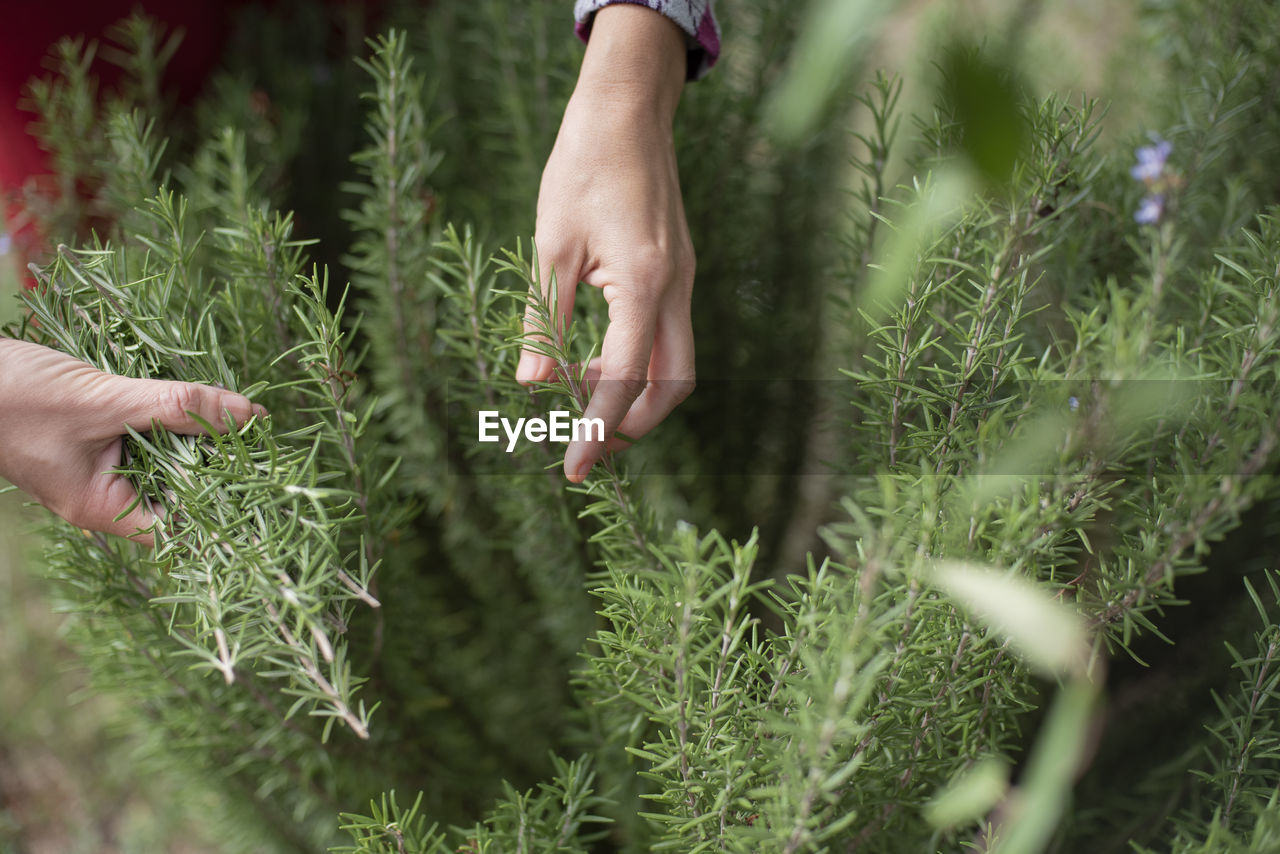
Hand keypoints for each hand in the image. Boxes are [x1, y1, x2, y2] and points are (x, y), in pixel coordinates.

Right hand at [0, 338, 262, 544]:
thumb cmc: (14, 395)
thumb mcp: (104, 400)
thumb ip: (178, 406)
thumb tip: (249, 414)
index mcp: (104, 507)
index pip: (183, 528)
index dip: (228, 510)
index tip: (269, 484)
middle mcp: (107, 496)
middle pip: (183, 492)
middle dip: (221, 465)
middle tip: (263, 436)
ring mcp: (102, 467)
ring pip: (170, 460)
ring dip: (199, 435)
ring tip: (243, 416)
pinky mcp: (100, 437)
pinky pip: (150, 435)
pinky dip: (173, 417)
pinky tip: (198, 397)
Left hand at [518, 4, 695, 482]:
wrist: (627, 112)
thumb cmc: (583, 167)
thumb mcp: (550, 245)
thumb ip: (542, 319)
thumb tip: (529, 383)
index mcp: (645, 284)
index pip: (624, 380)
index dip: (596, 429)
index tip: (572, 469)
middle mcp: (677, 289)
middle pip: (673, 386)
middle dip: (632, 424)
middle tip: (584, 445)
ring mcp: (684, 281)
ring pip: (676, 366)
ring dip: (634, 395)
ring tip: (577, 397)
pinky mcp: (678, 272)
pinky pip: (666, 336)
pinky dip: (636, 363)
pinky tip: (592, 358)